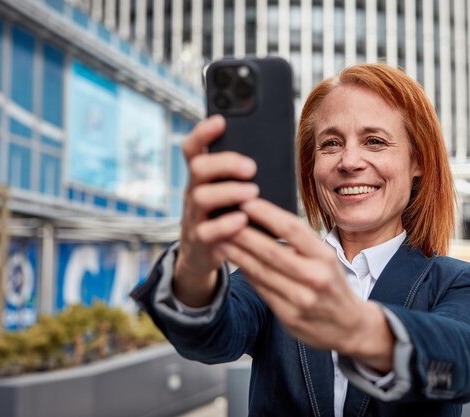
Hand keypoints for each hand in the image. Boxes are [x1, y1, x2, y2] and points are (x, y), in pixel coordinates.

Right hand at [173, 115, 258, 306]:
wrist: (202, 257)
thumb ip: (242, 176)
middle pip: (198, 167)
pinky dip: (225, 224)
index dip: (202, 133)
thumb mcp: (229, 194)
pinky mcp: (200, 241)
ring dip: (229, 191)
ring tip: (252, 192)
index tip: (221, 120)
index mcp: (202, 178)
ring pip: (201, 197)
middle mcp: (194, 192)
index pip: (193, 148)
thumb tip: (277, 154)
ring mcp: (195, 216)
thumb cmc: (225, 217)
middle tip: (250, 167)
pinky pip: (207, 231)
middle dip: (225, 163)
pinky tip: (242, 220)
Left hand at [218, 199, 394, 371]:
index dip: (267, 214)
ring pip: (261, 272)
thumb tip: (264, 220)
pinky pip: (261, 291)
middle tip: (222, 219)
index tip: (247, 202)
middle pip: (272, 251)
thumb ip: (300, 244)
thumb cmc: (334, 285)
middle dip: (243, 234)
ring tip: (220, 239)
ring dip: (237, 254)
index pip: (293, 229)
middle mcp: (315, 277)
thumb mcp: (327, 259)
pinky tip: (235, 262)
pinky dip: (246, 274)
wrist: (351, 327)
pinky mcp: (289, 317)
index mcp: (325, 257)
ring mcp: (302, 300)